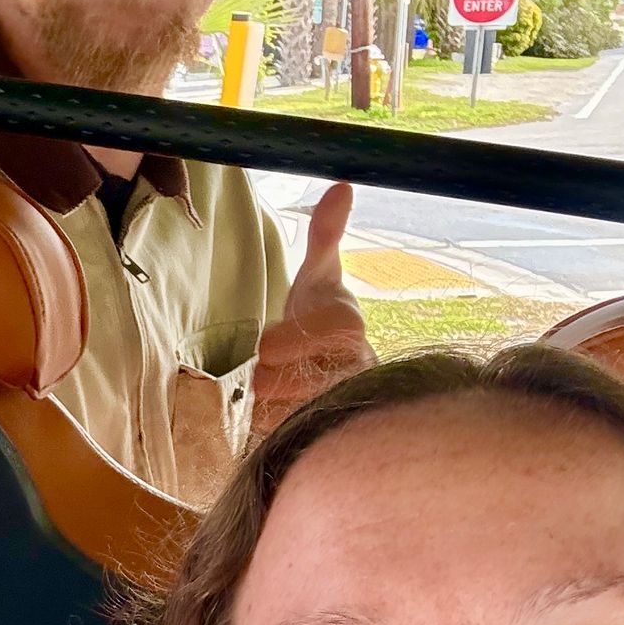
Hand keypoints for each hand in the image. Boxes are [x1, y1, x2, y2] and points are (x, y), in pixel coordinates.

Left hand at [253, 182, 372, 434]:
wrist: (320, 367)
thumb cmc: (315, 315)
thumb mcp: (318, 274)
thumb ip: (325, 233)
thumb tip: (341, 185)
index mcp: (352, 328)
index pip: (332, 333)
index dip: (294, 340)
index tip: (265, 345)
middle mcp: (359, 369)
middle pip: (312, 378)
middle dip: (275, 377)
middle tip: (263, 372)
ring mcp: (346, 406)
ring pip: (298, 413)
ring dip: (270, 404)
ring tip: (268, 391)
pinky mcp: (327, 435)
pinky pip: (288, 439)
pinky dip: (268, 430)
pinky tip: (270, 416)